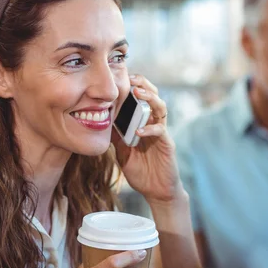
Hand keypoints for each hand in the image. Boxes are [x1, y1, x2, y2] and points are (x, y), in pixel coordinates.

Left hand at [112, 74, 182, 202]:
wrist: (156, 190)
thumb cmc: (141, 171)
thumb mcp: (122, 151)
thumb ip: (115, 136)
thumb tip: (100, 122)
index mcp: (143, 123)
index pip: (140, 99)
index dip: (133, 86)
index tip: (120, 77)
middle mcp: (154, 124)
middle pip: (154, 96)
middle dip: (144, 85)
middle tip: (131, 78)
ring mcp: (161, 133)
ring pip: (161, 108)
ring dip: (150, 98)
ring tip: (137, 93)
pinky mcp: (167, 144)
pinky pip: (160, 131)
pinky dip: (149, 129)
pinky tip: (138, 131)